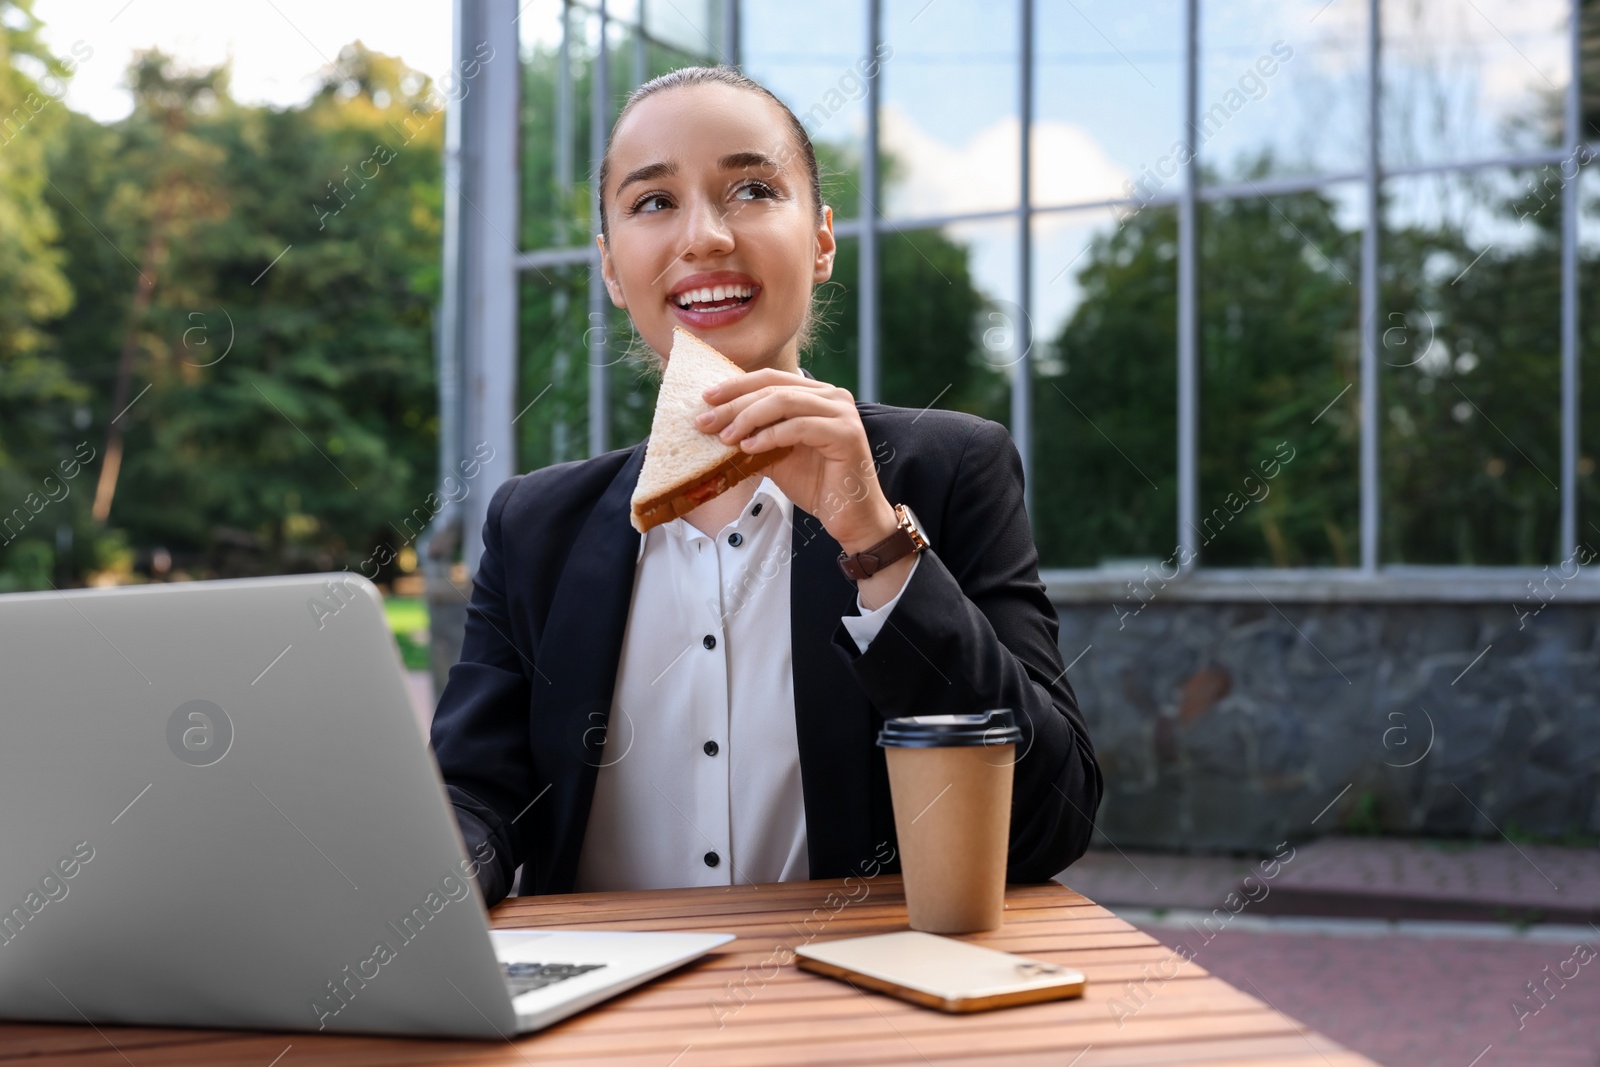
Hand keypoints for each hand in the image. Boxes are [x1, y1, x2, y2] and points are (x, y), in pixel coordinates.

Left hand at [696, 369, 897, 555]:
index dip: (737, 386)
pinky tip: (749, 447)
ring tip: (725, 437)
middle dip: (735, 404)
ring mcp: (842, 413)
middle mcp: (833, 396)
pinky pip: (799, 427)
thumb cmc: (817, 486)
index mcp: (817, 395)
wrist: (850, 517)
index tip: (705, 399)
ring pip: (785, 401)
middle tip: (705, 420)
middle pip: (774, 388)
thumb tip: (716, 426)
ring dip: (748, 417)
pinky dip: (770, 436)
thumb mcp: (776, 455)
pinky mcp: (846, 434)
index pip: (772, 379)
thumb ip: (755, 436)